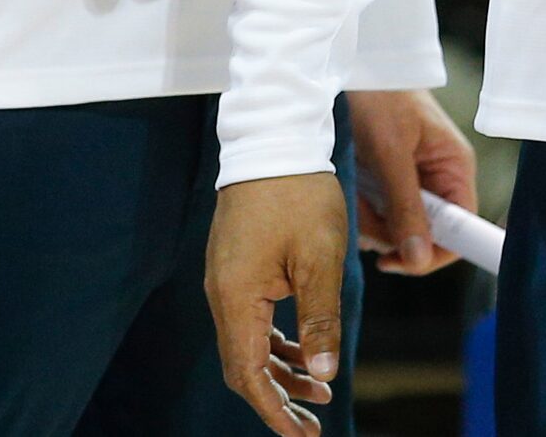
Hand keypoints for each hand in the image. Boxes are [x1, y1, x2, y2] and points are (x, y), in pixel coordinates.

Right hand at [205, 173, 347, 436]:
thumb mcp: (319, 258)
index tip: (301, 435)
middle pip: (244, 365)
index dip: (273, 410)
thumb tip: (322, 372)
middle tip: (313, 422)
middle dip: (278, 398)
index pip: (248, 373)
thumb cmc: (299, 194)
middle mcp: (222, 294)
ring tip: (318, 387)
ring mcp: (227, 279)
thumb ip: (319, 319)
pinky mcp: (237, 266)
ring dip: (281, 370)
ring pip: (249, 343)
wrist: (274, 139)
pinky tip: (303, 349)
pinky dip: (277, 340)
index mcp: (236, 297)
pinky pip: (252, 319)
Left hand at [348, 88, 479, 276]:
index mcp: (454, 168)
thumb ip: (406, 205)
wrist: (350, 64)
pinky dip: (360, 209)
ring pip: (396, 228)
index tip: (398, 260)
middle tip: (362, 217)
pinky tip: (349, 189)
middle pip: (424, 235)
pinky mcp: (388, 182)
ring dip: (370, 220)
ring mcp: (413, 182)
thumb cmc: (379, 97)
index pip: (462, 231)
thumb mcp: (391, 152)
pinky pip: (378, 214)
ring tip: (353, 191)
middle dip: (389, 233)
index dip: (435, 254)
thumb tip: (418, 259)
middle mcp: (438, 179)